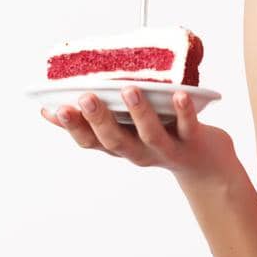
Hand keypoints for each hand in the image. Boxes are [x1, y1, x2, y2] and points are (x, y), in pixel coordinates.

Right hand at [41, 86, 238, 185]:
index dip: (72, 127)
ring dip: (139, 113)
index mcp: (121, 146)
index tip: (55, 108)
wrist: (207, 167)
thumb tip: (50, 107)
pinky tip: (179, 95)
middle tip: (85, 98)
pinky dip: (183, 111)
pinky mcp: (193, 141)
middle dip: (98, 120)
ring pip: (150, 134)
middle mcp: (140, 152)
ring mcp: (167, 148)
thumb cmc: (160, 138)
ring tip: (129, 90)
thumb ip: (96, 121)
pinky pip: (188, 126)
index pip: (90, 141)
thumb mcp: (125, 133)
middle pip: (115, 141)